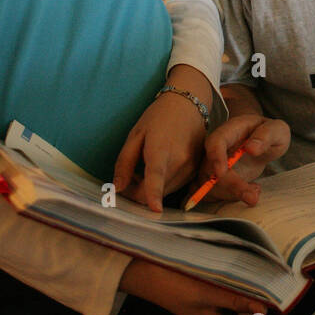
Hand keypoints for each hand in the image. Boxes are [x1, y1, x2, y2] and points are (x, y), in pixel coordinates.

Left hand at [114, 92, 205, 211]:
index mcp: (161, 149)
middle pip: (158, 191)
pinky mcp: (196, 170)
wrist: (188, 104)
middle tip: (131, 177)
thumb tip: (118, 188)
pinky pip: (176, 186)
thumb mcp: (135, 135)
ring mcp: (191, 166)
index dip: (154, 194)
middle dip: (140, 192)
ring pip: (167, 191)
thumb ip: (125, 163)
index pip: (156, 176)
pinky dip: (164, 185)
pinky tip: (160, 170)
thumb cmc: (158, 117)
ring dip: (152, 189)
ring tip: (144, 171)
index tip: (154, 210)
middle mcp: (180, 161)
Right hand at [119, 258, 266, 314]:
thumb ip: (235, 301)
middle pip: (246, 296)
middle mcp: (220, 314)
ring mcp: (213, 300)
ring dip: (237, 272)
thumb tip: (264, 311)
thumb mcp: (207, 294)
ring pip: (236, 285)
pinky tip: (222, 257)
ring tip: (230, 259)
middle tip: (243, 262)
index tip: (264, 273)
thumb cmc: (172, 286)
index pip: (253, 309)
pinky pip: (225, 278)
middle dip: (247, 281)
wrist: (143, 270)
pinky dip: (226, 269)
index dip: (260, 292)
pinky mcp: (206, 286)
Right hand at [199, 115, 289, 205]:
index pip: (215, 141)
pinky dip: (232, 197)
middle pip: (211, 167)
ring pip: (213, 183)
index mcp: (232, 130)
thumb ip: (267, 135)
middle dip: (230, 185)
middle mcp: (219, 147)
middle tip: (252, 197)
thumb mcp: (277, 130)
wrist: (264, 142)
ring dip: (233, 194)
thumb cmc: (271, 133)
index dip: (215, 156)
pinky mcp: (219, 177)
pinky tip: (251, 192)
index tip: (221, 173)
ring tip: (255, 194)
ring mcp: (216, 163)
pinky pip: (217, 192)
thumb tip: (251, 148)